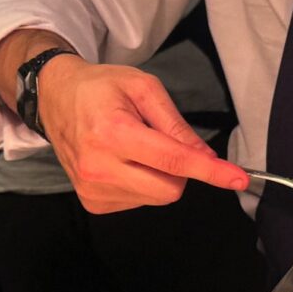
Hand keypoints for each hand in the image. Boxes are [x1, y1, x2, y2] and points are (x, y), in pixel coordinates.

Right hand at [37, 55, 248, 213]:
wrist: (54, 99)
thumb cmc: (101, 89)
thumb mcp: (143, 88)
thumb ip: (176, 124)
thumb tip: (205, 156)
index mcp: (114, 132)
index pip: (173, 160)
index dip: (210, 171)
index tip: (237, 179)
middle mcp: (100, 166)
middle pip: (170, 189)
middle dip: (181, 171)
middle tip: (163, 143)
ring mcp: (93, 189)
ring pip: (156, 198)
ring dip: (159, 176)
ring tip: (135, 149)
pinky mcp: (92, 203)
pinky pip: (138, 202)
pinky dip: (142, 185)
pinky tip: (123, 163)